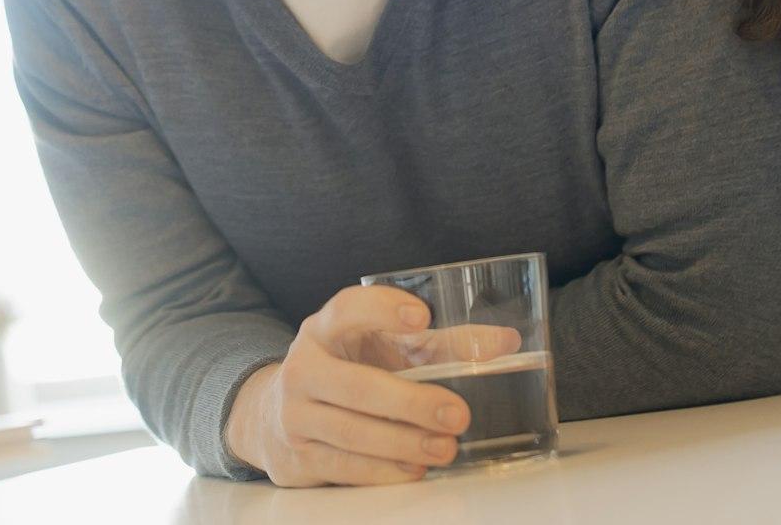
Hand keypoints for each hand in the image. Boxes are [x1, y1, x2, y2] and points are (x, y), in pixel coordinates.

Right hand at [224, 286, 480, 486]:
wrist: (274, 415)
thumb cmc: (347, 370)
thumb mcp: (383, 350)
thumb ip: (443, 344)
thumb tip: (505, 342)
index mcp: (324, 329)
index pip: (348, 309)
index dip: (382, 310)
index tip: (423, 318)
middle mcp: (303, 366)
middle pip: (356, 386)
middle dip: (411, 403)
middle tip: (458, 414)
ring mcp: (294, 413)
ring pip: (352, 431)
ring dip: (404, 443)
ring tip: (446, 448)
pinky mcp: (297, 455)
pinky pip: (343, 466)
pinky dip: (383, 470)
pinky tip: (414, 468)